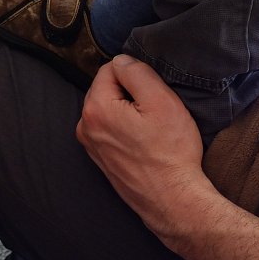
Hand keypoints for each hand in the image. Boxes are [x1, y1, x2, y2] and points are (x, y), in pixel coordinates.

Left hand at [76, 56, 208, 237]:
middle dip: (132, 94)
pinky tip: (147, 145)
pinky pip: (114, 131)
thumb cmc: (170, 152)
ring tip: (153, 131)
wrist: (172, 199)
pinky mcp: (102, 160)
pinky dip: (129, 131)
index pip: (112, 68)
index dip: (138, 77)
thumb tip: (122, 60)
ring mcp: (92, 146)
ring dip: (131, 113)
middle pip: (109, 89)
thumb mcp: (161, 101)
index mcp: (96, 108)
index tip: (156, 96)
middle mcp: (85, 127)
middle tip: (157, 114)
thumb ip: (137, 72)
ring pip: (112, 110)